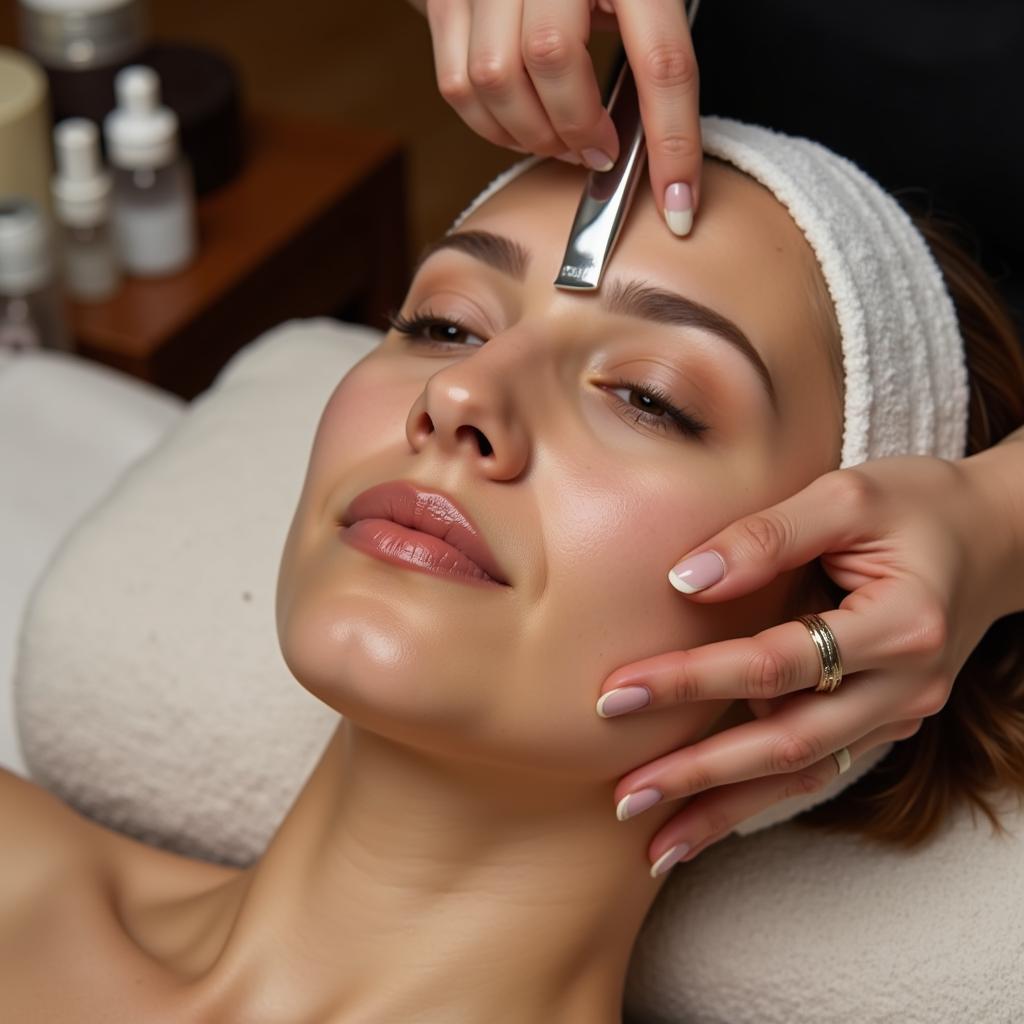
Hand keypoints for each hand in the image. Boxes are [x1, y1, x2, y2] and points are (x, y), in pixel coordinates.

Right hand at [414, 0, 702, 235]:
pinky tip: (521, 123)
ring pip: (495, 77)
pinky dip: (491, 125)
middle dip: (579, 129)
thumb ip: (654, 50)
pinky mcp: (446, 0)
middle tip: (599, 153)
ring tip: (561, 138)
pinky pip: (459, 84)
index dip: (674, 143)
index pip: (662, 60)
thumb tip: (666, 151)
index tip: (680, 203)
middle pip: (554, 60)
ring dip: (532, 132)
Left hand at [595, 455, 1021, 876]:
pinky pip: (818, 769)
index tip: (617, 693)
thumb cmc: (917, 504)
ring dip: (725, 811)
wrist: (997, 536)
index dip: (692, 680)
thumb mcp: (846, 496)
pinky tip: (708, 820)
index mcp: (900, 625)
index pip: (775, 664)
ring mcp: (899, 714)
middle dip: (699, 774)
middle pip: (788, 743)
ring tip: (654, 843)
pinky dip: (760, 799)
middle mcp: (905, 686)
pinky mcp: (884, 723)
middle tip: (622, 794)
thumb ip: (766, 535)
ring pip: (803, 775)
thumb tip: (683, 580)